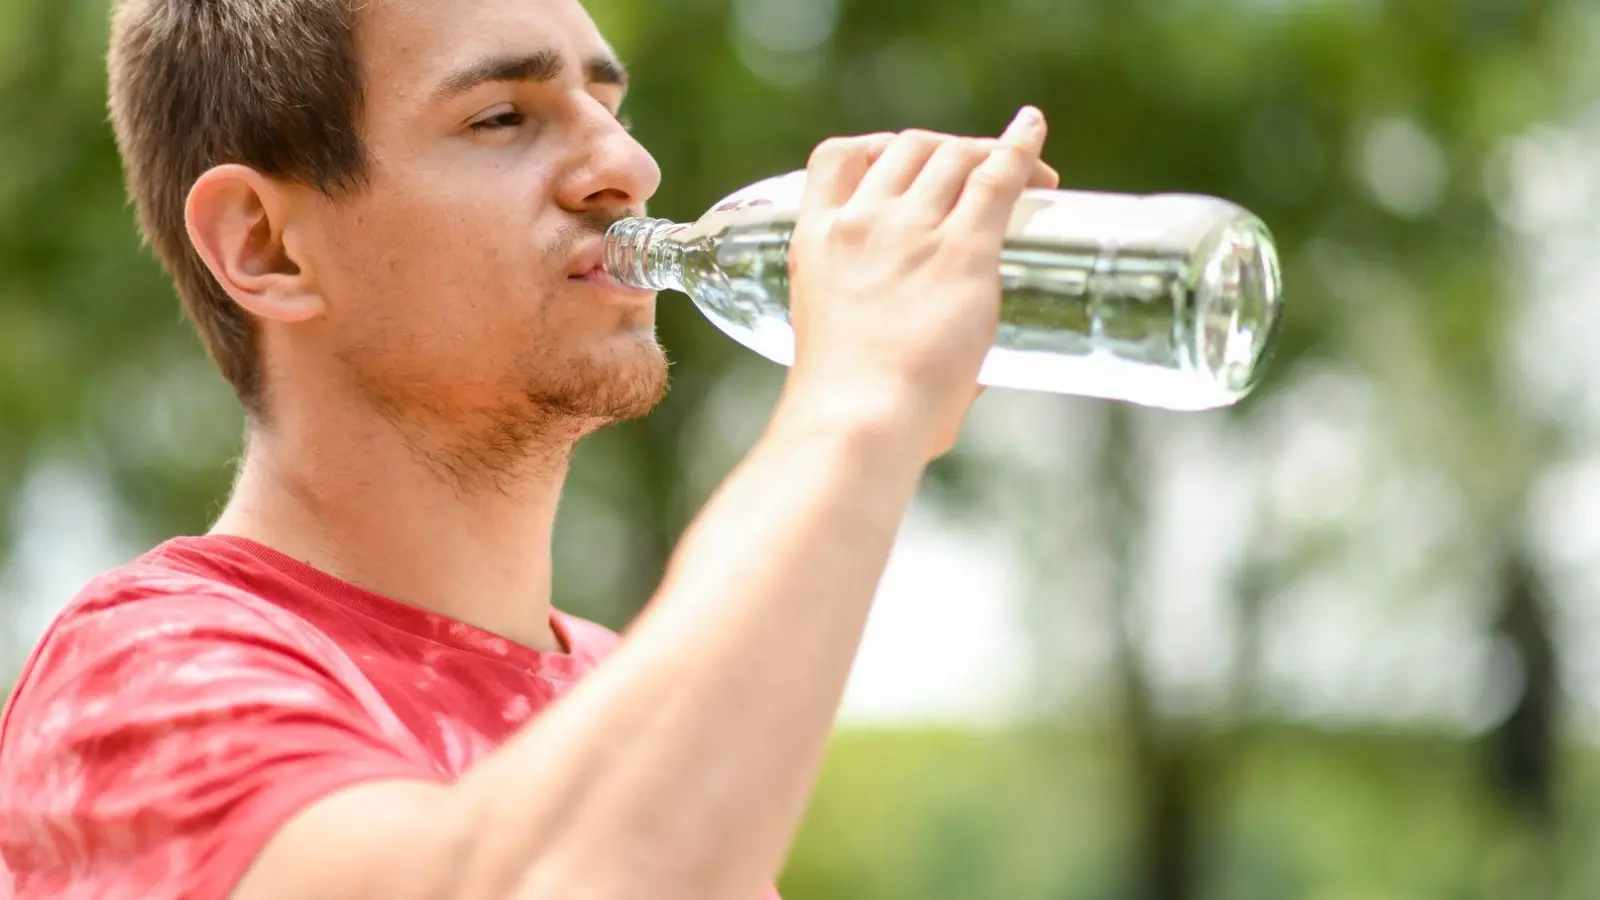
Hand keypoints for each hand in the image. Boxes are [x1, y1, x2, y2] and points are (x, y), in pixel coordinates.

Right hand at [779, 108, 1052, 459]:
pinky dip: (1022, 150)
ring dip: (989, 153)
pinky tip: (1035, 133)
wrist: (856, 422)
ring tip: (1029, 178)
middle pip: (908, 146)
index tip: (906, 162)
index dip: (877, 147)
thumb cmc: (848, 411)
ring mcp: (911, 231)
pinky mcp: (963, 250)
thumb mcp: (838, 345)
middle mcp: (861, 222)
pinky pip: (998, 177)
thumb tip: (966, 377)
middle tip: (984, 178)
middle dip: (948, 149)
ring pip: (955, 154)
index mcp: (815, 242)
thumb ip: (885, 337)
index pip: (836, 157)